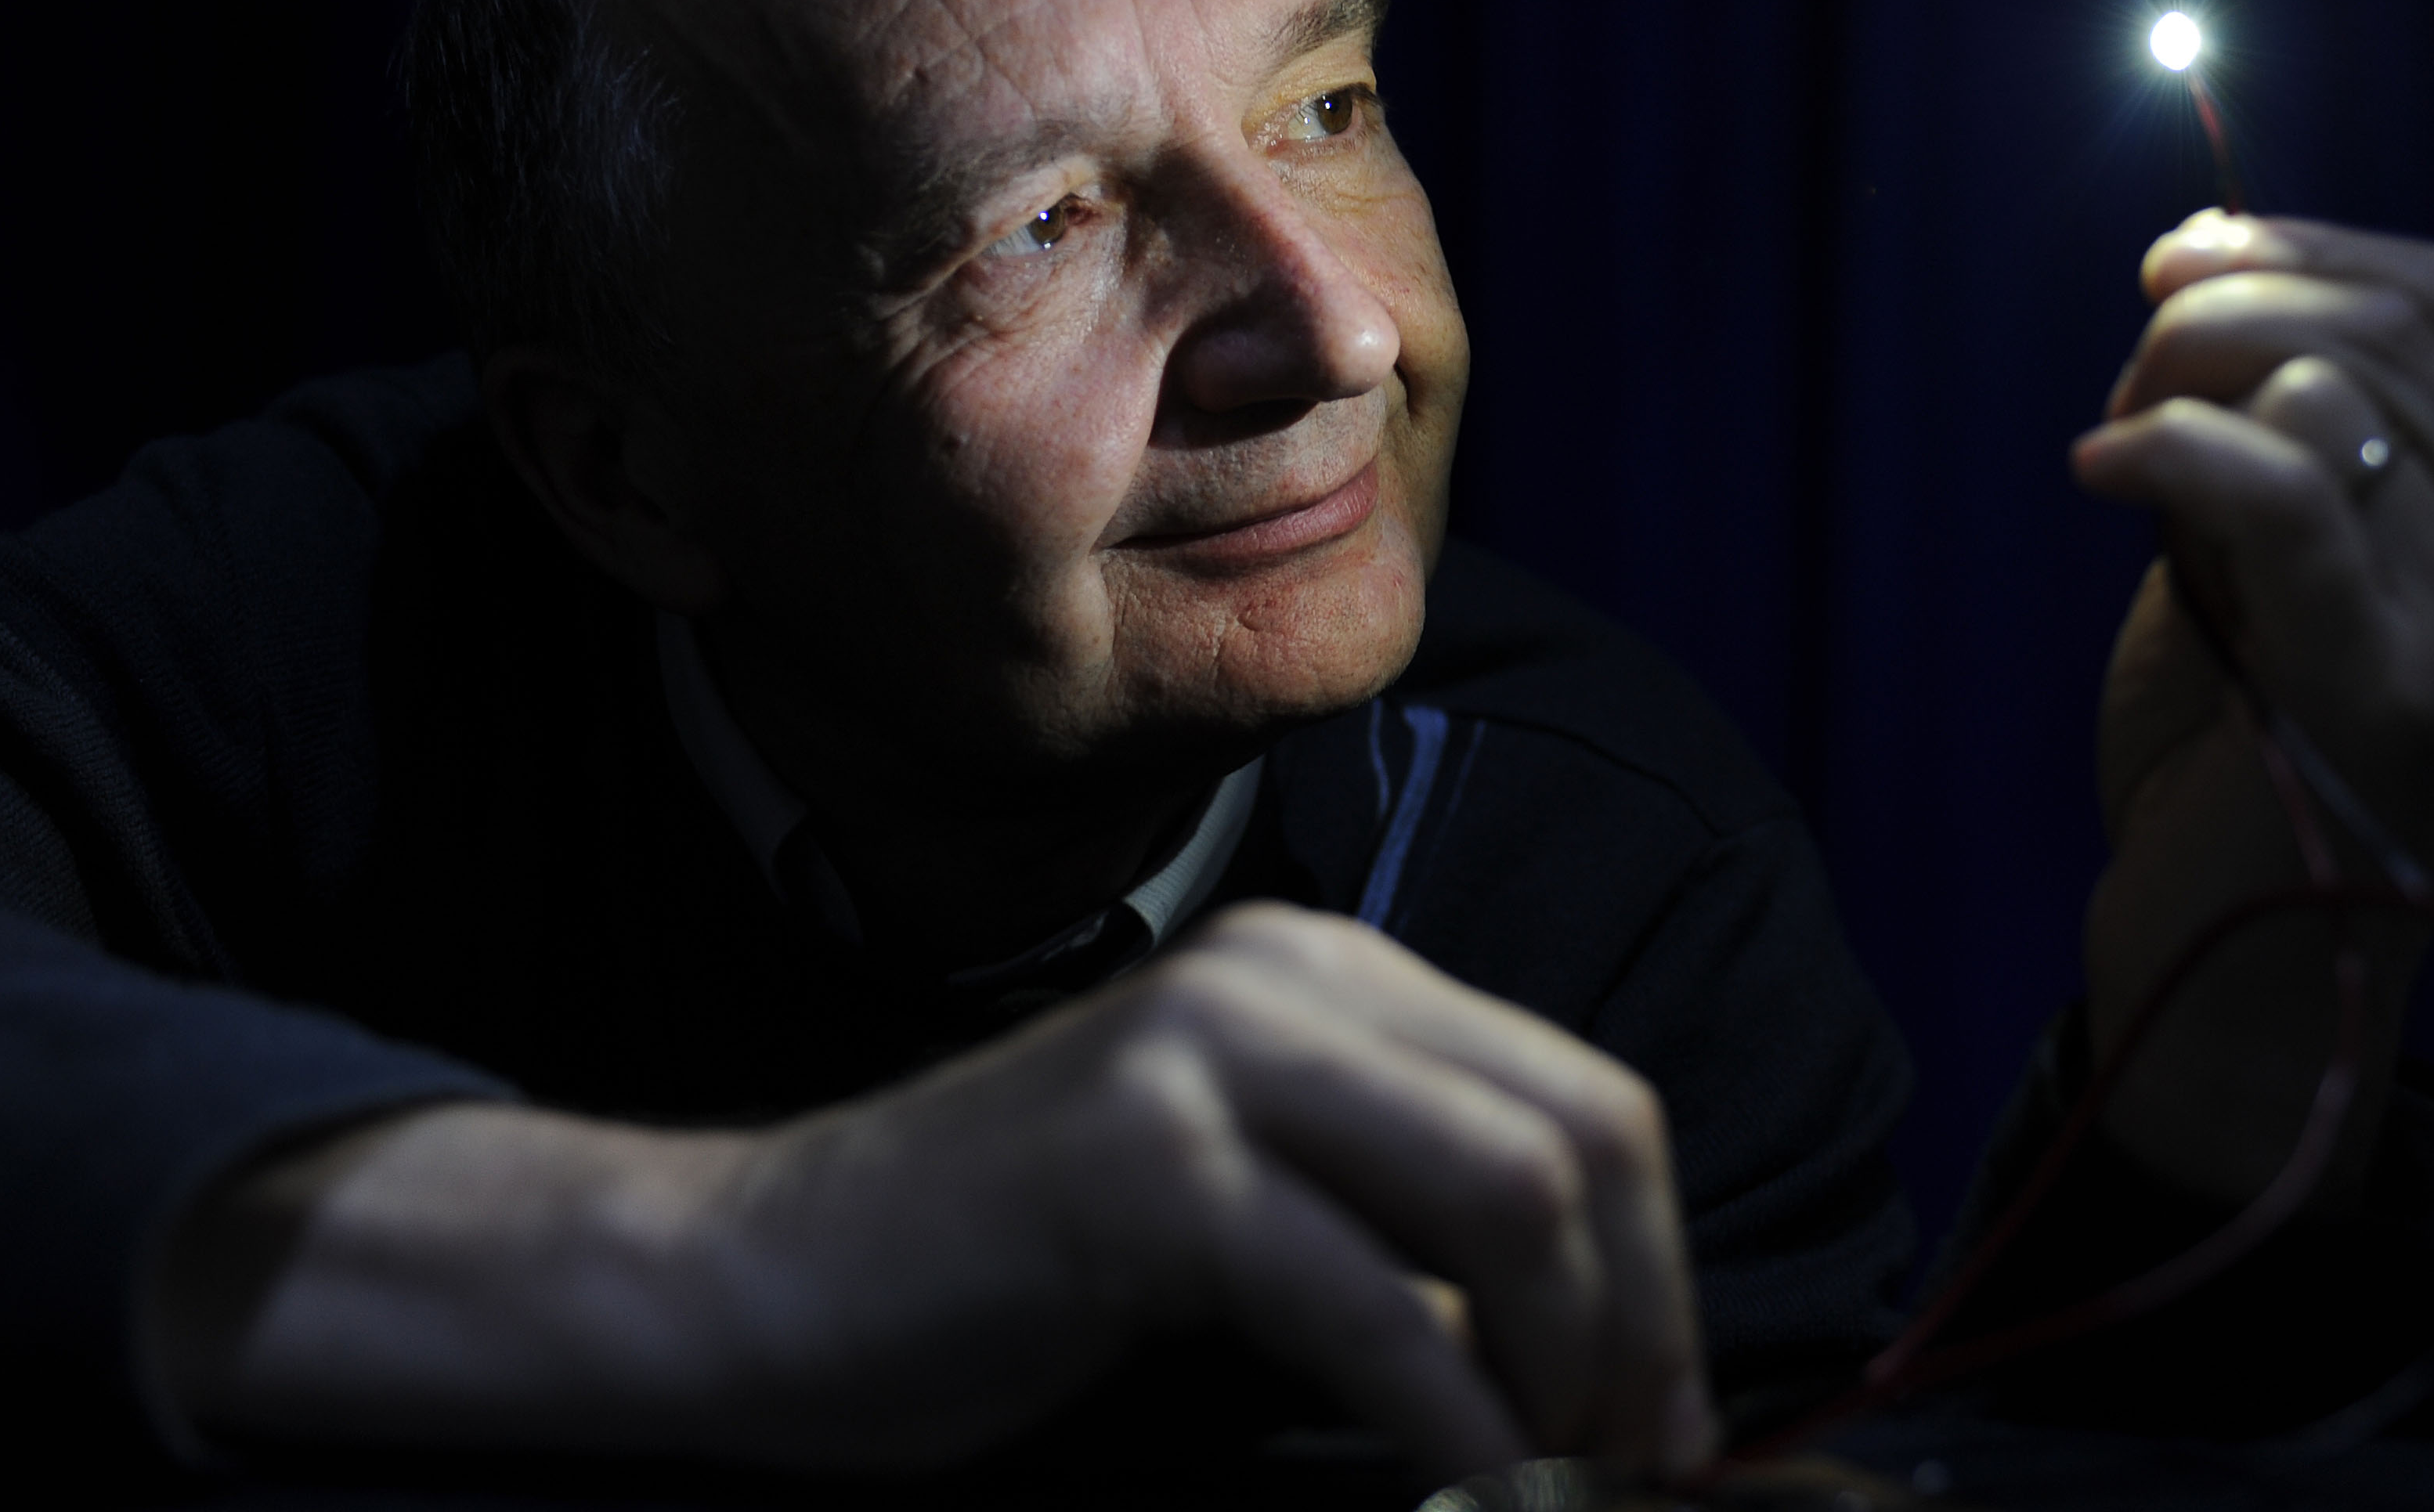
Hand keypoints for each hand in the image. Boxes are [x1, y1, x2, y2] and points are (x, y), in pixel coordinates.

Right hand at [154, 904, 1714, 1482]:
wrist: (768, 1279)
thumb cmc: (1019, 1276)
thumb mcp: (1259, 1216)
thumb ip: (1408, 1238)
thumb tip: (1599, 1361)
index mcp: (1329, 973)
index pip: (1586, 1099)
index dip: (1663, 1274)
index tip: (1665, 1426)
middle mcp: (1287, 977)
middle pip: (1579, 1136)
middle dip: (1641, 1331)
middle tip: (1627, 1475)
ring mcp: (1208, 1055)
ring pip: (1507, 1196)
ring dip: (1566, 1378)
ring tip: (1547, 1489)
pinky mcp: (1144, 1166)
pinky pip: (1374, 1306)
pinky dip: (1455, 1426)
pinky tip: (1467, 1498)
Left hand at [2067, 212, 2433, 1200]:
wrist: (2236, 967)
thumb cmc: (2241, 750)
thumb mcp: (2280, 555)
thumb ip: (2285, 430)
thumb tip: (2208, 271)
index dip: (2320, 245)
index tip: (2189, 251)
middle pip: (2384, 328)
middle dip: (2222, 312)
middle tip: (2128, 377)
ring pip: (2327, 387)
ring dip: (2183, 383)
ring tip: (2120, 453)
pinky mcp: (2384, 684)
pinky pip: (2278, 486)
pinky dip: (2168, 445)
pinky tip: (2096, 471)